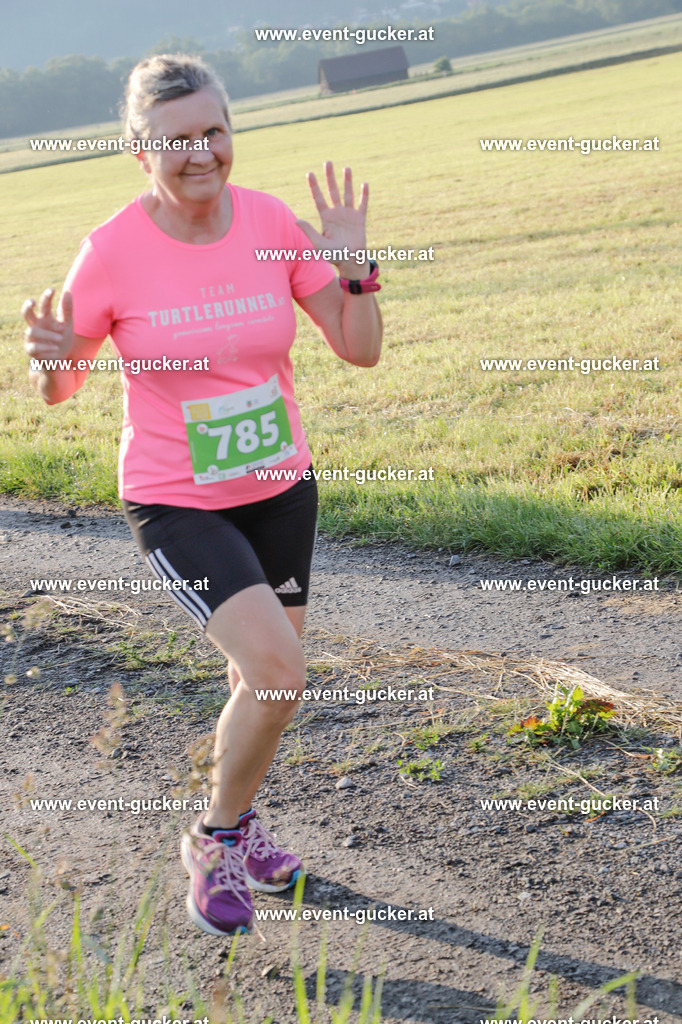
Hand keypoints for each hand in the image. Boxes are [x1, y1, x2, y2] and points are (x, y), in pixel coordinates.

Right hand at [23, 289, 73, 366]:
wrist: (60, 358)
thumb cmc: (62, 337)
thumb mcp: (67, 324)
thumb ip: (67, 309)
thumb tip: (67, 291)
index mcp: (45, 317)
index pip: (44, 305)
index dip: (47, 296)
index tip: (53, 289)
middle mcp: (36, 325)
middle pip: (26, 313)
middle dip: (27, 307)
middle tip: (32, 301)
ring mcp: (31, 337)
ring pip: (32, 331)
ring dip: (47, 334)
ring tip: (60, 338)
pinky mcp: (30, 349)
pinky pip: (34, 346)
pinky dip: (46, 347)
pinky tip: (56, 349)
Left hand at [296, 162, 370, 278]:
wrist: (350, 262)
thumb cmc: (333, 256)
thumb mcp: (319, 244)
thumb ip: (309, 231)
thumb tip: (296, 220)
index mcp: (326, 218)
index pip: (318, 198)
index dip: (314, 186)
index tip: (310, 173)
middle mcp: (337, 213)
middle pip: (332, 191)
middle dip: (329, 177)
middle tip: (327, 162)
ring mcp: (349, 215)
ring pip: (347, 194)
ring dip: (347, 181)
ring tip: (347, 168)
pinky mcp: (360, 219)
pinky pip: (362, 204)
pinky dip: (364, 194)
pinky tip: (364, 183)